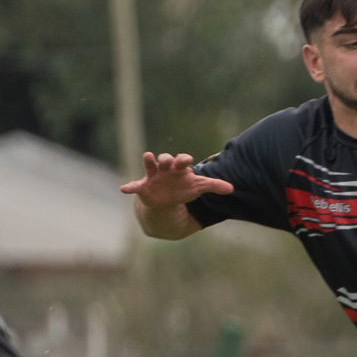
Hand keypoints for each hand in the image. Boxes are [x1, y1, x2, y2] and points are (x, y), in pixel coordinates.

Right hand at [119, 152, 233, 204]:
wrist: (167, 200)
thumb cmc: (183, 189)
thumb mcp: (199, 187)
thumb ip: (214, 185)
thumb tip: (232, 189)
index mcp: (179, 167)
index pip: (182, 160)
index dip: (184, 159)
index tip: (187, 161)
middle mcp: (165, 169)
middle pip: (165, 159)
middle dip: (166, 158)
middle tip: (168, 160)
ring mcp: (153, 176)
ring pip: (150, 165)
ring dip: (149, 160)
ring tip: (147, 156)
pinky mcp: (143, 187)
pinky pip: (135, 186)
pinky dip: (129, 187)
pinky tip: (124, 189)